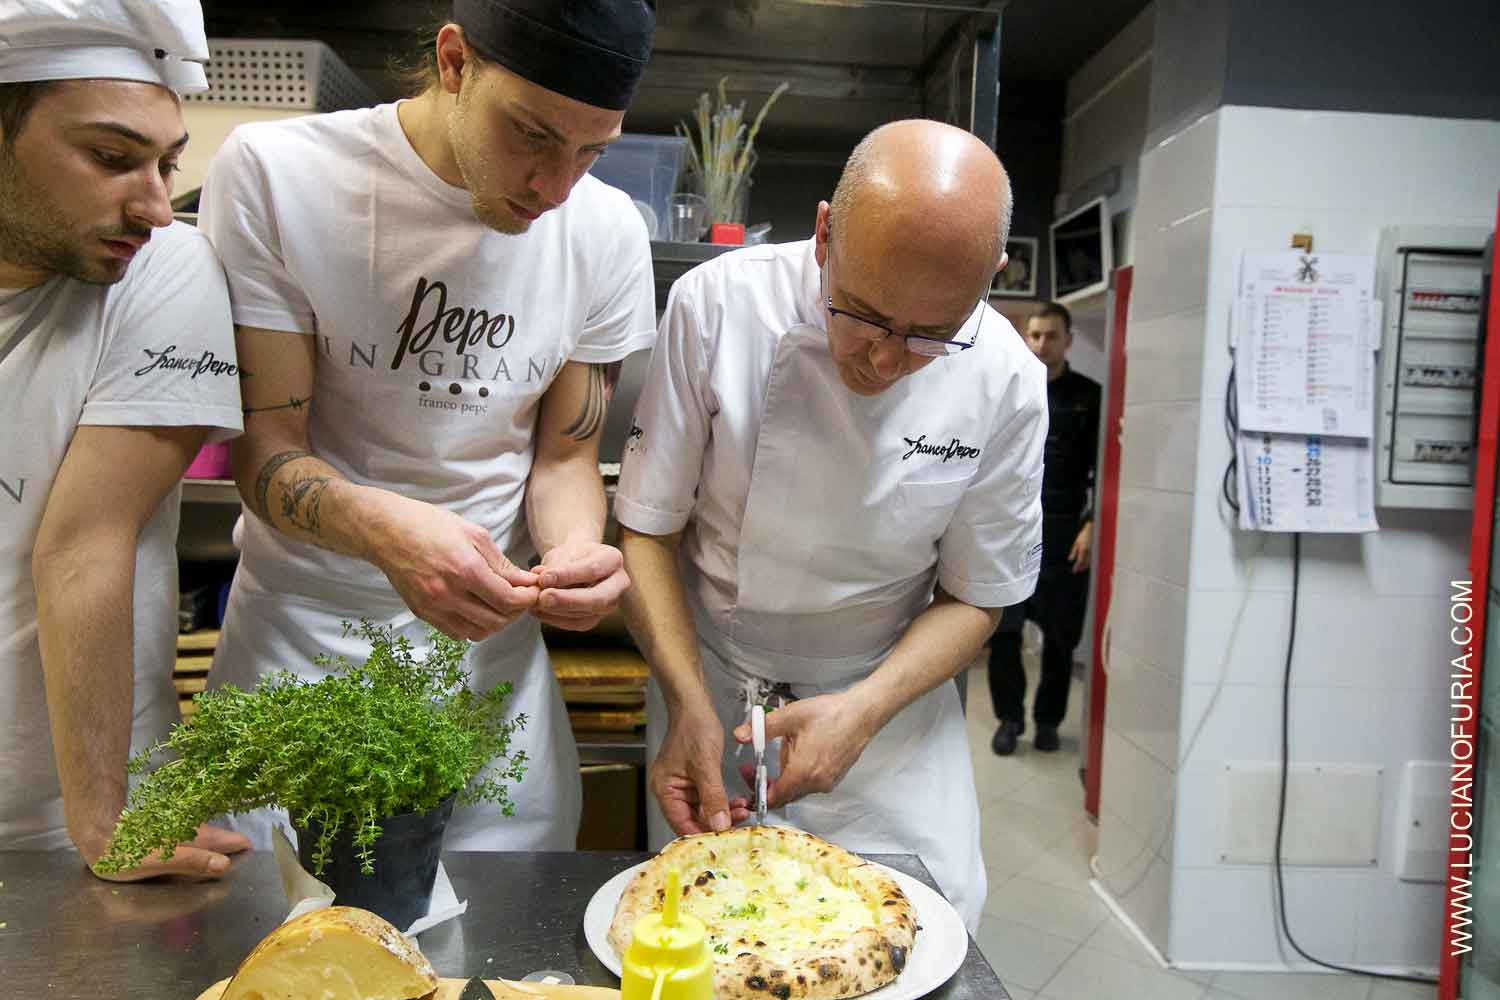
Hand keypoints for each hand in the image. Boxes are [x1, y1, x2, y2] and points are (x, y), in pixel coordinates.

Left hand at [85, 823, 250, 881]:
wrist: (96, 831)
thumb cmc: (126, 851)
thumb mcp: (158, 861)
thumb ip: (191, 862)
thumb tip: (224, 865)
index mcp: (192, 839)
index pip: (225, 842)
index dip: (239, 847)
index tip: (252, 852)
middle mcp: (188, 832)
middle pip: (216, 838)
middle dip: (230, 844)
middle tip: (246, 849)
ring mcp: (176, 831)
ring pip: (203, 836)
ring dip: (216, 842)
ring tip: (228, 847)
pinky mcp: (163, 832)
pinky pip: (189, 837)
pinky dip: (199, 841)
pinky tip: (196, 844)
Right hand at [370, 493, 539, 640]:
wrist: (387, 532)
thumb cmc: (430, 525)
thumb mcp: (473, 534)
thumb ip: (502, 563)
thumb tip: (526, 581)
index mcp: (465, 570)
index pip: (508, 600)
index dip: (527, 599)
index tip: (533, 591)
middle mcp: (449, 594)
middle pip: (497, 620)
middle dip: (516, 611)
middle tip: (520, 598)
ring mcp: (433, 607)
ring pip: (478, 632)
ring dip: (496, 622)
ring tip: (500, 604)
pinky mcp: (423, 613)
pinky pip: (457, 633)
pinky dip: (473, 626)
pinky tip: (477, 609)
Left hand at [531, 542, 629, 631]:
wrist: (577, 564)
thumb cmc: (571, 556)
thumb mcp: (563, 551)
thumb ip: (555, 565)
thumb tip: (543, 580)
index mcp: (612, 559)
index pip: (592, 569)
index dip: (567, 575)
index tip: (544, 578)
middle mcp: (618, 583)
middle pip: (598, 598)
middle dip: (568, 600)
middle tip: (543, 598)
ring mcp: (610, 604)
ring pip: (586, 615)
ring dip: (557, 611)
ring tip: (534, 603)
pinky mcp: (596, 618)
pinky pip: (577, 624)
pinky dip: (555, 619)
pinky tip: (539, 611)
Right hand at [651, 699, 750, 835]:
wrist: (695, 705)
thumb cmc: (692, 727)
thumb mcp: (705, 765)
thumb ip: (713, 797)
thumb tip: (719, 824)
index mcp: (666, 790)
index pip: (682, 825)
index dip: (702, 834)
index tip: (723, 840)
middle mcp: (672, 791)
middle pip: (693, 820)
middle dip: (717, 823)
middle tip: (739, 822)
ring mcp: (684, 786)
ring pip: (704, 811)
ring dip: (723, 813)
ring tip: (743, 811)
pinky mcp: (696, 780)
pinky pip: (709, 799)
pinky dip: (723, 802)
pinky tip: (738, 802)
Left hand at [733, 693, 876, 809]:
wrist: (862, 713)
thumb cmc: (830, 714)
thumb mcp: (790, 716)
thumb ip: (762, 728)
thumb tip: (741, 735)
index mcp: (802, 772)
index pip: (773, 797)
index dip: (756, 790)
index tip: (748, 776)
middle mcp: (816, 784)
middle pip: (784, 795)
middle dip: (767, 783)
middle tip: (756, 765)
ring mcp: (827, 783)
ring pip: (797, 789)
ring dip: (784, 777)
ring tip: (783, 750)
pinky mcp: (834, 778)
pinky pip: (810, 783)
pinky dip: (799, 774)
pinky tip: (799, 753)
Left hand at [1069, 522, 1092, 572]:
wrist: (1092, 529)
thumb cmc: (1083, 535)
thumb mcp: (1076, 543)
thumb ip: (1073, 552)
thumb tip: (1070, 560)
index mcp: (1083, 549)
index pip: (1080, 561)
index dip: (1077, 567)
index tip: (1074, 571)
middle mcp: (1089, 551)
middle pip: (1085, 563)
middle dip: (1081, 568)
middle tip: (1077, 571)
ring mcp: (1093, 551)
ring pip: (1089, 562)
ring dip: (1085, 566)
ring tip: (1081, 568)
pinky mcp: (1096, 550)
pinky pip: (1092, 558)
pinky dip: (1089, 562)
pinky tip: (1086, 563)